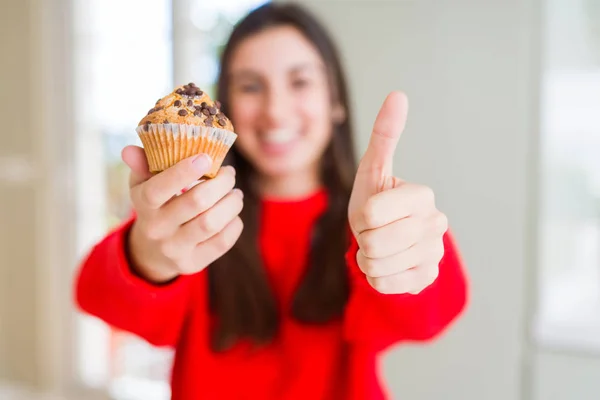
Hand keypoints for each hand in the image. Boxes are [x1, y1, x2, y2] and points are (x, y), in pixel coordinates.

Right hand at [122, 146, 243, 282]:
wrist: (153, 250)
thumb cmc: (154, 204)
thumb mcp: (143, 183)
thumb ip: (141, 164)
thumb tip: (129, 150)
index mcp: (144, 205)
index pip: (159, 189)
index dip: (184, 171)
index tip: (206, 157)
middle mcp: (157, 229)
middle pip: (196, 202)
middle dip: (221, 182)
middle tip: (229, 173)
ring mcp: (175, 250)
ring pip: (212, 223)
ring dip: (231, 203)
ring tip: (236, 193)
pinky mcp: (193, 263)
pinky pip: (222, 242)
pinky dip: (234, 224)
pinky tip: (233, 214)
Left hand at [348, 92, 447, 294]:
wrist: (386, 241)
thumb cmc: (376, 202)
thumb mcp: (373, 170)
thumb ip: (385, 135)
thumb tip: (398, 94)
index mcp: (422, 196)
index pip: (371, 214)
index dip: (361, 217)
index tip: (372, 213)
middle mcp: (436, 224)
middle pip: (374, 242)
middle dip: (363, 239)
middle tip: (374, 232)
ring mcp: (435, 254)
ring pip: (377, 266)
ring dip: (368, 260)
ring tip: (380, 248)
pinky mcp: (428, 279)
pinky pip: (385, 285)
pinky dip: (376, 278)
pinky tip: (388, 265)